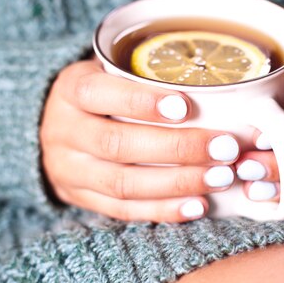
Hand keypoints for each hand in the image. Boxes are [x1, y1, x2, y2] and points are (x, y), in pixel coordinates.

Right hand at [40, 58, 239, 222]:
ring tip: (221, 177)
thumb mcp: (112, 72)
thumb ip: (148, 76)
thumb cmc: (104, 94)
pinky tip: (198, 204)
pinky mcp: (80, 198)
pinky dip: (163, 210)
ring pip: (122, 183)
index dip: (141, 102)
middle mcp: (64, 131)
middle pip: (117, 144)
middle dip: (177, 148)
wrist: (59, 128)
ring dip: (177, 182)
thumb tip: (220, 88)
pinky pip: (122, 210)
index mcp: (70, 90)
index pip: (98, 93)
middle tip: (224, 147)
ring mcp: (69, 170)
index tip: (186, 107)